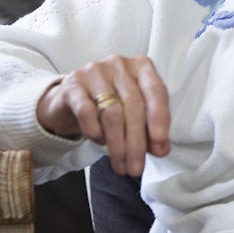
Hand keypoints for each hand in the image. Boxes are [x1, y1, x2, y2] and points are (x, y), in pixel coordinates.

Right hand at [36, 54, 169, 175]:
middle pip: (133, 105)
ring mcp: (95, 71)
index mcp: (142, 67)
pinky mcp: (73, 84)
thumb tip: (161, 149)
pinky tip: (99, 142)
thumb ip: (151, 130)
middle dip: (136, 142)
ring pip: (112, 111)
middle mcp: (119, 64)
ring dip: (117, 144)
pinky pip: (86, 111)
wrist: (71, 99)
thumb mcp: (134, 114)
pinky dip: (95, 131)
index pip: (156, 91)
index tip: (160, 145)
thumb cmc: (111, 104)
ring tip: (120, 164)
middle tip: (135, 168)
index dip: (160, 119)